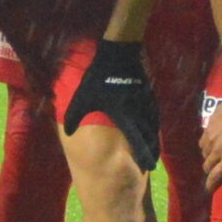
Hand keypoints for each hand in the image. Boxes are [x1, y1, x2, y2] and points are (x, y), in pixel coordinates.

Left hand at [63, 38, 159, 171]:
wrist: (118, 55)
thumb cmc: (98, 78)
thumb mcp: (83, 98)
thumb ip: (75, 116)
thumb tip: (67, 132)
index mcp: (123, 116)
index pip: (136, 140)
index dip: (143, 154)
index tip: (147, 167)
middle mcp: (137, 113)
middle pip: (148, 137)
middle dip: (151, 152)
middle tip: (152, 165)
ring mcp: (144, 103)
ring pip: (153, 126)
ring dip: (153, 139)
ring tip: (153, 150)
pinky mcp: (148, 94)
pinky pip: (153, 113)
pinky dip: (154, 124)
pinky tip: (153, 128)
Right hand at [200, 88, 221, 191]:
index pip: (214, 177)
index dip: (211, 185)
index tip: (212, 190)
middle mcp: (217, 151)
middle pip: (207, 168)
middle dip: (211, 172)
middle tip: (218, 172)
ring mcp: (210, 140)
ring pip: (204, 156)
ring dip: (209, 159)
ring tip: (217, 158)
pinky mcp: (207, 129)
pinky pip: (202, 144)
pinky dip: (207, 148)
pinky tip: (214, 144)